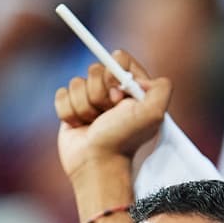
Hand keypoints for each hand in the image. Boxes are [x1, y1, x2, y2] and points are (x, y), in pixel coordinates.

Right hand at [54, 51, 171, 181]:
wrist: (98, 163)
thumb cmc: (124, 139)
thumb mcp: (154, 113)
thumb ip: (161, 88)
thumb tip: (138, 77)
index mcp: (132, 89)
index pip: (119, 59)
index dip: (115, 75)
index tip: (120, 97)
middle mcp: (112, 92)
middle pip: (94, 69)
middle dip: (99, 94)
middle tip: (108, 115)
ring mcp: (91, 100)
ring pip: (76, 82)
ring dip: (84, 107)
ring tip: (94, 125)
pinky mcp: (72, 109)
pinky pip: (62, 94)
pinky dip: (69, 112)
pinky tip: (80, 127)